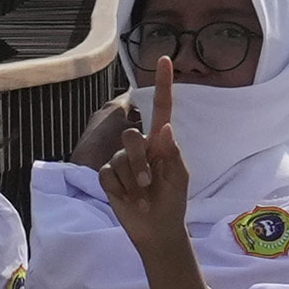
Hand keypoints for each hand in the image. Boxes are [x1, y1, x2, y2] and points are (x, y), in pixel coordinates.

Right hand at [90, 67, 190, 252]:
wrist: (156, 228)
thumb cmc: (173, 201)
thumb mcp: (180, 177)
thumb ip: (172, 152)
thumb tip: (163, 127)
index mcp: (161, 142)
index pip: (162, 108)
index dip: (163, 84)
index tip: (165, 59)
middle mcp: (140, 147)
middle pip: (131, 136)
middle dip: (139, 162)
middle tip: (149, 183)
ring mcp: (121, 161)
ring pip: (119, 158)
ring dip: (132, 180)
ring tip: (142, 196)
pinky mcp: (108, 177)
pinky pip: (108, 174)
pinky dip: (120, 189)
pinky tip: (128, 198)